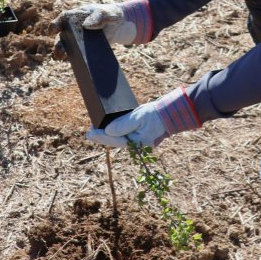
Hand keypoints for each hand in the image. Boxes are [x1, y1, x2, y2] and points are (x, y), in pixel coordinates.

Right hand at [51, 3, 136, 59]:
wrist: (121, 25)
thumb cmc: (113, 15)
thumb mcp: (109, 14)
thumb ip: (99, 17)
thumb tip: (86, 25)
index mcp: (78, 15)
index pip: (64, 18)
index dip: (56, 24)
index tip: (52, 31)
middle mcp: (75, 26)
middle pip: (62, 35)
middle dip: (59, 43)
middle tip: (58, 51)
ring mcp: (79, 37)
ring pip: (67, 45)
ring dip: (63, 52)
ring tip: (62, 58)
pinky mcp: (84, 47)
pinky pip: (77, 52)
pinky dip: (74, 58)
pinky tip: (75, 63)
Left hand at [86, 88, 200, 148]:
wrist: (171, 114)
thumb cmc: (156, 114)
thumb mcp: (139, 117)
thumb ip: (124, 124)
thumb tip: (109, 131)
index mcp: (137, 143)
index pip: (115, 141)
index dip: (101, 137)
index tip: (90, 133)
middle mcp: (137, 145)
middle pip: (116, 143)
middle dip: (102, 138)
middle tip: (89, 133)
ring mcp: (140, 142)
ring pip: (120, 141)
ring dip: (108, 137)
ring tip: (95, 132)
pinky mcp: (141, 137)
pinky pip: (125, 137)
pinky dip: (116, 134)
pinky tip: (109, 131)